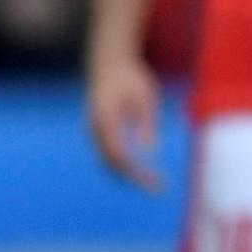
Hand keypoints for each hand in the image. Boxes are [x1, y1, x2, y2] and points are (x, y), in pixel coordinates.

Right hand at [86, 48, 166, 190]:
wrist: (109, 63)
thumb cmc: (131, 78)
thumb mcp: (145, 97)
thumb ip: (145, 123)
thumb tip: (150, 151)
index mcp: (105, 121)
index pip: (118, 157)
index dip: (136, 173)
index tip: (156, 181)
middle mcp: (94, 130)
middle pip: (110, 165)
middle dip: (133, 179)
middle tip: (158, 187)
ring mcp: (93, 131)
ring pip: (106, 163)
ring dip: (128, 175)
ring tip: (152, 182)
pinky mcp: (97, 131)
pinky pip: (108, 155)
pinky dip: (123, 166)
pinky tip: (142, 170)